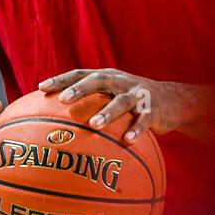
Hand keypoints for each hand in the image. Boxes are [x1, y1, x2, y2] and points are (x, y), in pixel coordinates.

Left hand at [38, 68, 176, 144]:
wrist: (172, 101)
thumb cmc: (132, 100)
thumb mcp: (112, 94)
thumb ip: (90, 101)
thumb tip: (54, 120)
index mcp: (107, 77)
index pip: (80, 73)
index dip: (61, 79)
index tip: (41, 87)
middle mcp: (121, 82)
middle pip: (98, 81)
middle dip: (80, 89)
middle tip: (63, 99)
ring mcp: (138, 94)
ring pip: (121, 101)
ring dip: (107, 112)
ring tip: (94, 125)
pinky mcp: (153, 109)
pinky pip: (144, 120)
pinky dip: (136, 130)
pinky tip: (127, 141)